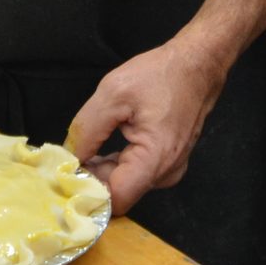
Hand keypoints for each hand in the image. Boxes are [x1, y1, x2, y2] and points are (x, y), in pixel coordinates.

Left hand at [65, 36, 230, 214]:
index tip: (67, 174)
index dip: (88, 191)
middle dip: (92, 179)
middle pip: (120, 192)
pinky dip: (116, 165)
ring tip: (86, 148)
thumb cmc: (160, 75)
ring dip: (103, 171)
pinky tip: (103, 148)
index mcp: (156, 158)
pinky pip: (136, 175)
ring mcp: (170, 170)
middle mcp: (166, 173)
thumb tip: (69, 159)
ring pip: (126, 184)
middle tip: (68, 158)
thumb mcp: (113, 92)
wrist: (197, 65)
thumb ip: (87, 130)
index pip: (116, 198)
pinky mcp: (168, 164)